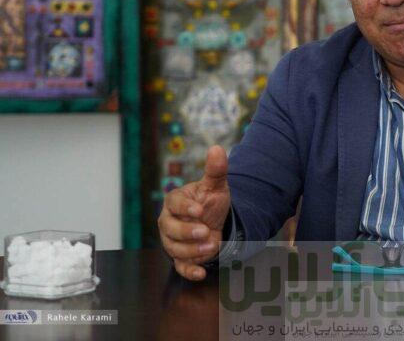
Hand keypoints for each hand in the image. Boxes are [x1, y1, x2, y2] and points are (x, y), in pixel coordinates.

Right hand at [158, 145, 230, 280]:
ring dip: (193, 251)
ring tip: (211, 246)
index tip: (200, 210)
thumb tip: (217, 148)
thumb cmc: (210, 202)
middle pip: (171, 230)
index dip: (186, 208)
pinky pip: (180, 267)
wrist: (214, 222)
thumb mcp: (216, 186)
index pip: (174, 204)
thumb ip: (216, 170)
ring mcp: (173, 241)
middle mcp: (169, 222)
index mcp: (175, 202)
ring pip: (175, 249)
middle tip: (206, 232)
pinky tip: (201, 273)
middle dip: (188, 232)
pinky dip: (190, 272)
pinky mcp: (180, 257)